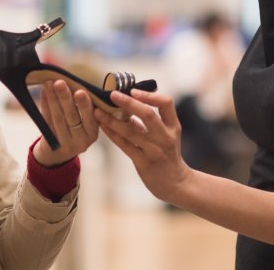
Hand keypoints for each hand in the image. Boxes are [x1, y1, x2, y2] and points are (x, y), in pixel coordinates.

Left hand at [32, 80, 98, 166]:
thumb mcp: (86, 125)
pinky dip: (45, 105)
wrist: (59, 155)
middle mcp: (80, 140)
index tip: (80, 91)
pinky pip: (46, 121)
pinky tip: (44, 93)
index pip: (90, 118)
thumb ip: (85, 108)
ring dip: (53, 99)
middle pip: (71, 117)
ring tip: (49, 83)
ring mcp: (63, 143)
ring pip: (57, 118)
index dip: (85, 105)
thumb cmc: (76, 132)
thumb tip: (75, 82)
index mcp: (92, 134)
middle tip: (60, 82)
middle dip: (65, 98)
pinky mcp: (50, 142)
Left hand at [94, 88, 191, 202]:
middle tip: (113, 94)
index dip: (150, 95)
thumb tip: (128, 101)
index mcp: (173, 126)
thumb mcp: (167, 134)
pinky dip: (112, 134)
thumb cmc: (168, 154)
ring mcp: (154, 150)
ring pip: (131, 131)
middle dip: (129, 103)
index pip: (166, 103)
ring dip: (112, 120)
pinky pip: (124, 145)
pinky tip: (102, 126)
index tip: (133, 90)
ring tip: (97, 111)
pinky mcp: (143, 162)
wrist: (176, 183)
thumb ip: (150, 120)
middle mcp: (165, 137)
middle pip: (148, 115)